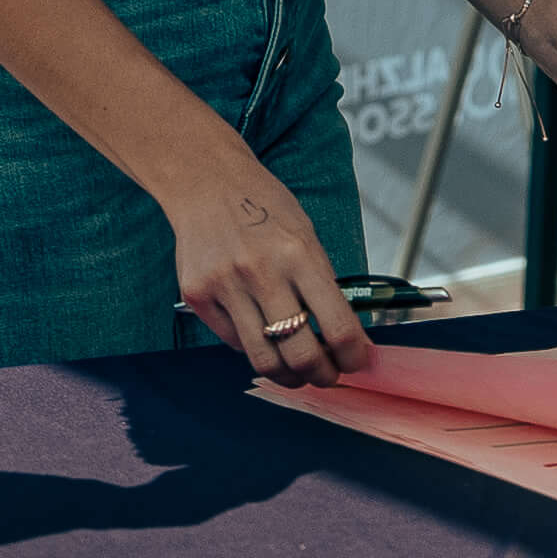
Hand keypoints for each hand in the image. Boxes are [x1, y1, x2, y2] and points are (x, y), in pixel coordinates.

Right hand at [165, 160, 370, 386]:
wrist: (205, 181)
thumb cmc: (261, 205)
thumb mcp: (305, 235)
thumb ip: (322, 284)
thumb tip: (345, 336)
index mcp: (299, 254)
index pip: (338, 326)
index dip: (354, 357)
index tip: (358, 363)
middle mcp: (262, 272)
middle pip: (302, 354)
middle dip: (323, 376)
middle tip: (329, 375)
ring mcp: (226, 287)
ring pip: (265, 360)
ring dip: (289, 376)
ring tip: (298, 371)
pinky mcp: (198, 297)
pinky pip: (234, 343)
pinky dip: (254, 347)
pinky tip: (262, 336)